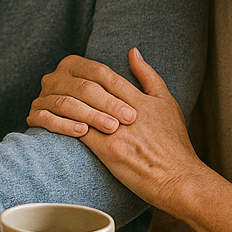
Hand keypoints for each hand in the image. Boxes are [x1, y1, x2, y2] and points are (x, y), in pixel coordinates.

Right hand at [27, 52, 139, 136]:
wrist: (88, 144)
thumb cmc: (114, 117)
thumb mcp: (130, 96)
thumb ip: (138, 73)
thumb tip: (134, 50)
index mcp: (73, 65)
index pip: (98, 73)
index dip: (117, 90)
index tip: (134, 111)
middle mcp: (55, 77)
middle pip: (83, 88)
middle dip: (106, 105)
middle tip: (126, 120)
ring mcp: (43, 96)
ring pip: (67, 103)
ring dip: (89, 115)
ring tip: (110, 127)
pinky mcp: (34, 115)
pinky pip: (47, 118)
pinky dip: (64, 125)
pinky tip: (82, 132)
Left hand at [28, 48, 201, 211]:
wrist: (179, 179)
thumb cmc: (175, 144)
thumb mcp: (167, 102)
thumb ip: (148, 76)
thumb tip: (132, 52)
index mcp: (139, 99)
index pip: (106, 76)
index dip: (87, 73)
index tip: (75, 73)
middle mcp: (125, 111)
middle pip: (89, 89)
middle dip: (70, 85)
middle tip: (56, 83)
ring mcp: (115, 131)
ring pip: (81, 109)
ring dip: (64, 104)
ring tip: (52, 101)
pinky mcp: (107, 150)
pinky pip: (79, 132)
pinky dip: (65, 126)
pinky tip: (54, 122)